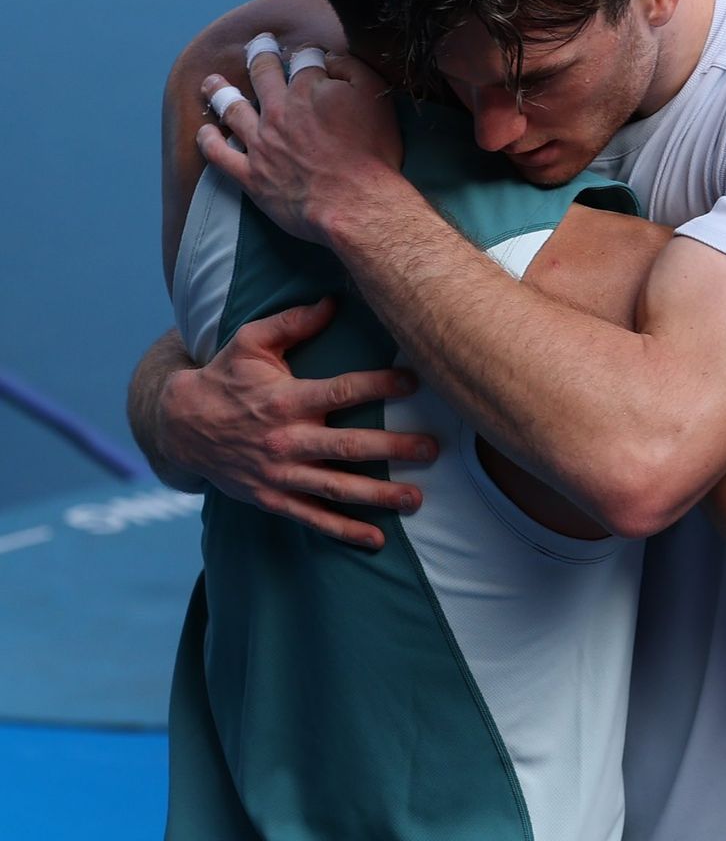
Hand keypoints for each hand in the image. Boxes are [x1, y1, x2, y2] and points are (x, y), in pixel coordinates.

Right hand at [158, 298, 435, 548]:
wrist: (179, 425)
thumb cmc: (224, 377)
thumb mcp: (251, 342)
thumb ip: (293, 322)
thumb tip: (334, 301)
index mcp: (287, 398)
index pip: (342, 391)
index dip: (380, 385)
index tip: (415, 382)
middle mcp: (287, 439)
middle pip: (349, 446)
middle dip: (394, 448)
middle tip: (432, 449)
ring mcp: (280, 474)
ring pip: (338, 487)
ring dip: (379, 495)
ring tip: (416, 499)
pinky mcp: (273, 498)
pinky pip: (313, 518)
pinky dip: (344, 531)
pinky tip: (376, 539)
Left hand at [197, 35, 403, 244]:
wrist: (356, 204)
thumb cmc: (372, 156)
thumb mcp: (375, 99)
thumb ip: (352, 70)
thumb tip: (330, 60)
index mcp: (308, 91)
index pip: (304, 61)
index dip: (308, 55)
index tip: (310, 57)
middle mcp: (279, 111)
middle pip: (262, 74)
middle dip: (260, 55)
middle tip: (258, 46)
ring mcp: (261, 144)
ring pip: (232, 108)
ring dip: (220, 91)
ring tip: (212, 82)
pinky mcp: (252, 176)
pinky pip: (220, 155)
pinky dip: (209, 141)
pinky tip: (206, 132)